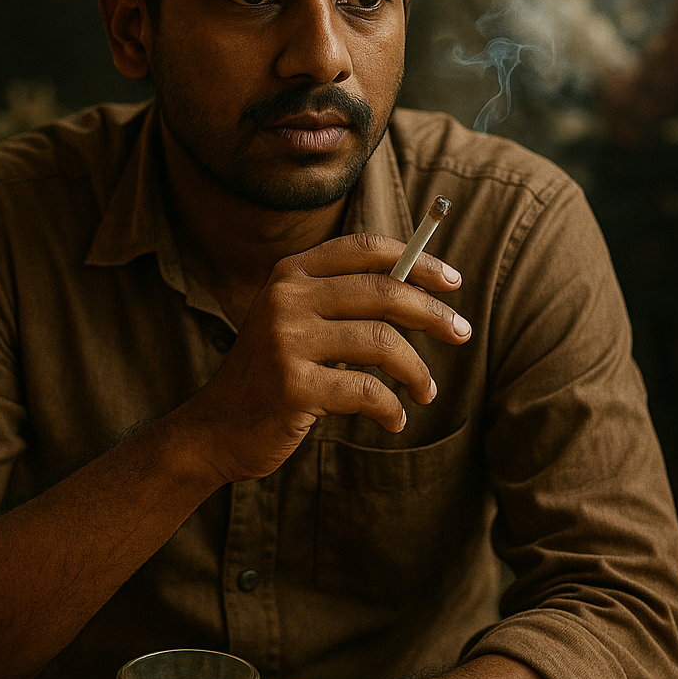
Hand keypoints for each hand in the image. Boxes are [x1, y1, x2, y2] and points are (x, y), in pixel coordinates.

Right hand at [174, 232, 470, 485]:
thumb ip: (343, 304)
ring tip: (426, 392)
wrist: (215, 429)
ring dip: (417, 371)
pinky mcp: (293, 386)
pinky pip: (367, 391)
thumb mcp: (297, 325)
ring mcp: (286, 340)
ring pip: (383, 342)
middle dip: (432, 312)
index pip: (364, 248)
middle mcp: (286, 298)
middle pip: (383, 291)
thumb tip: (423, 293)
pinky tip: (394, 420)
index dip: (417, 259)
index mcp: (290, 274)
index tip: (453, 281)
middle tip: (462, 332)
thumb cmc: (272, 375)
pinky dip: (391, 409)